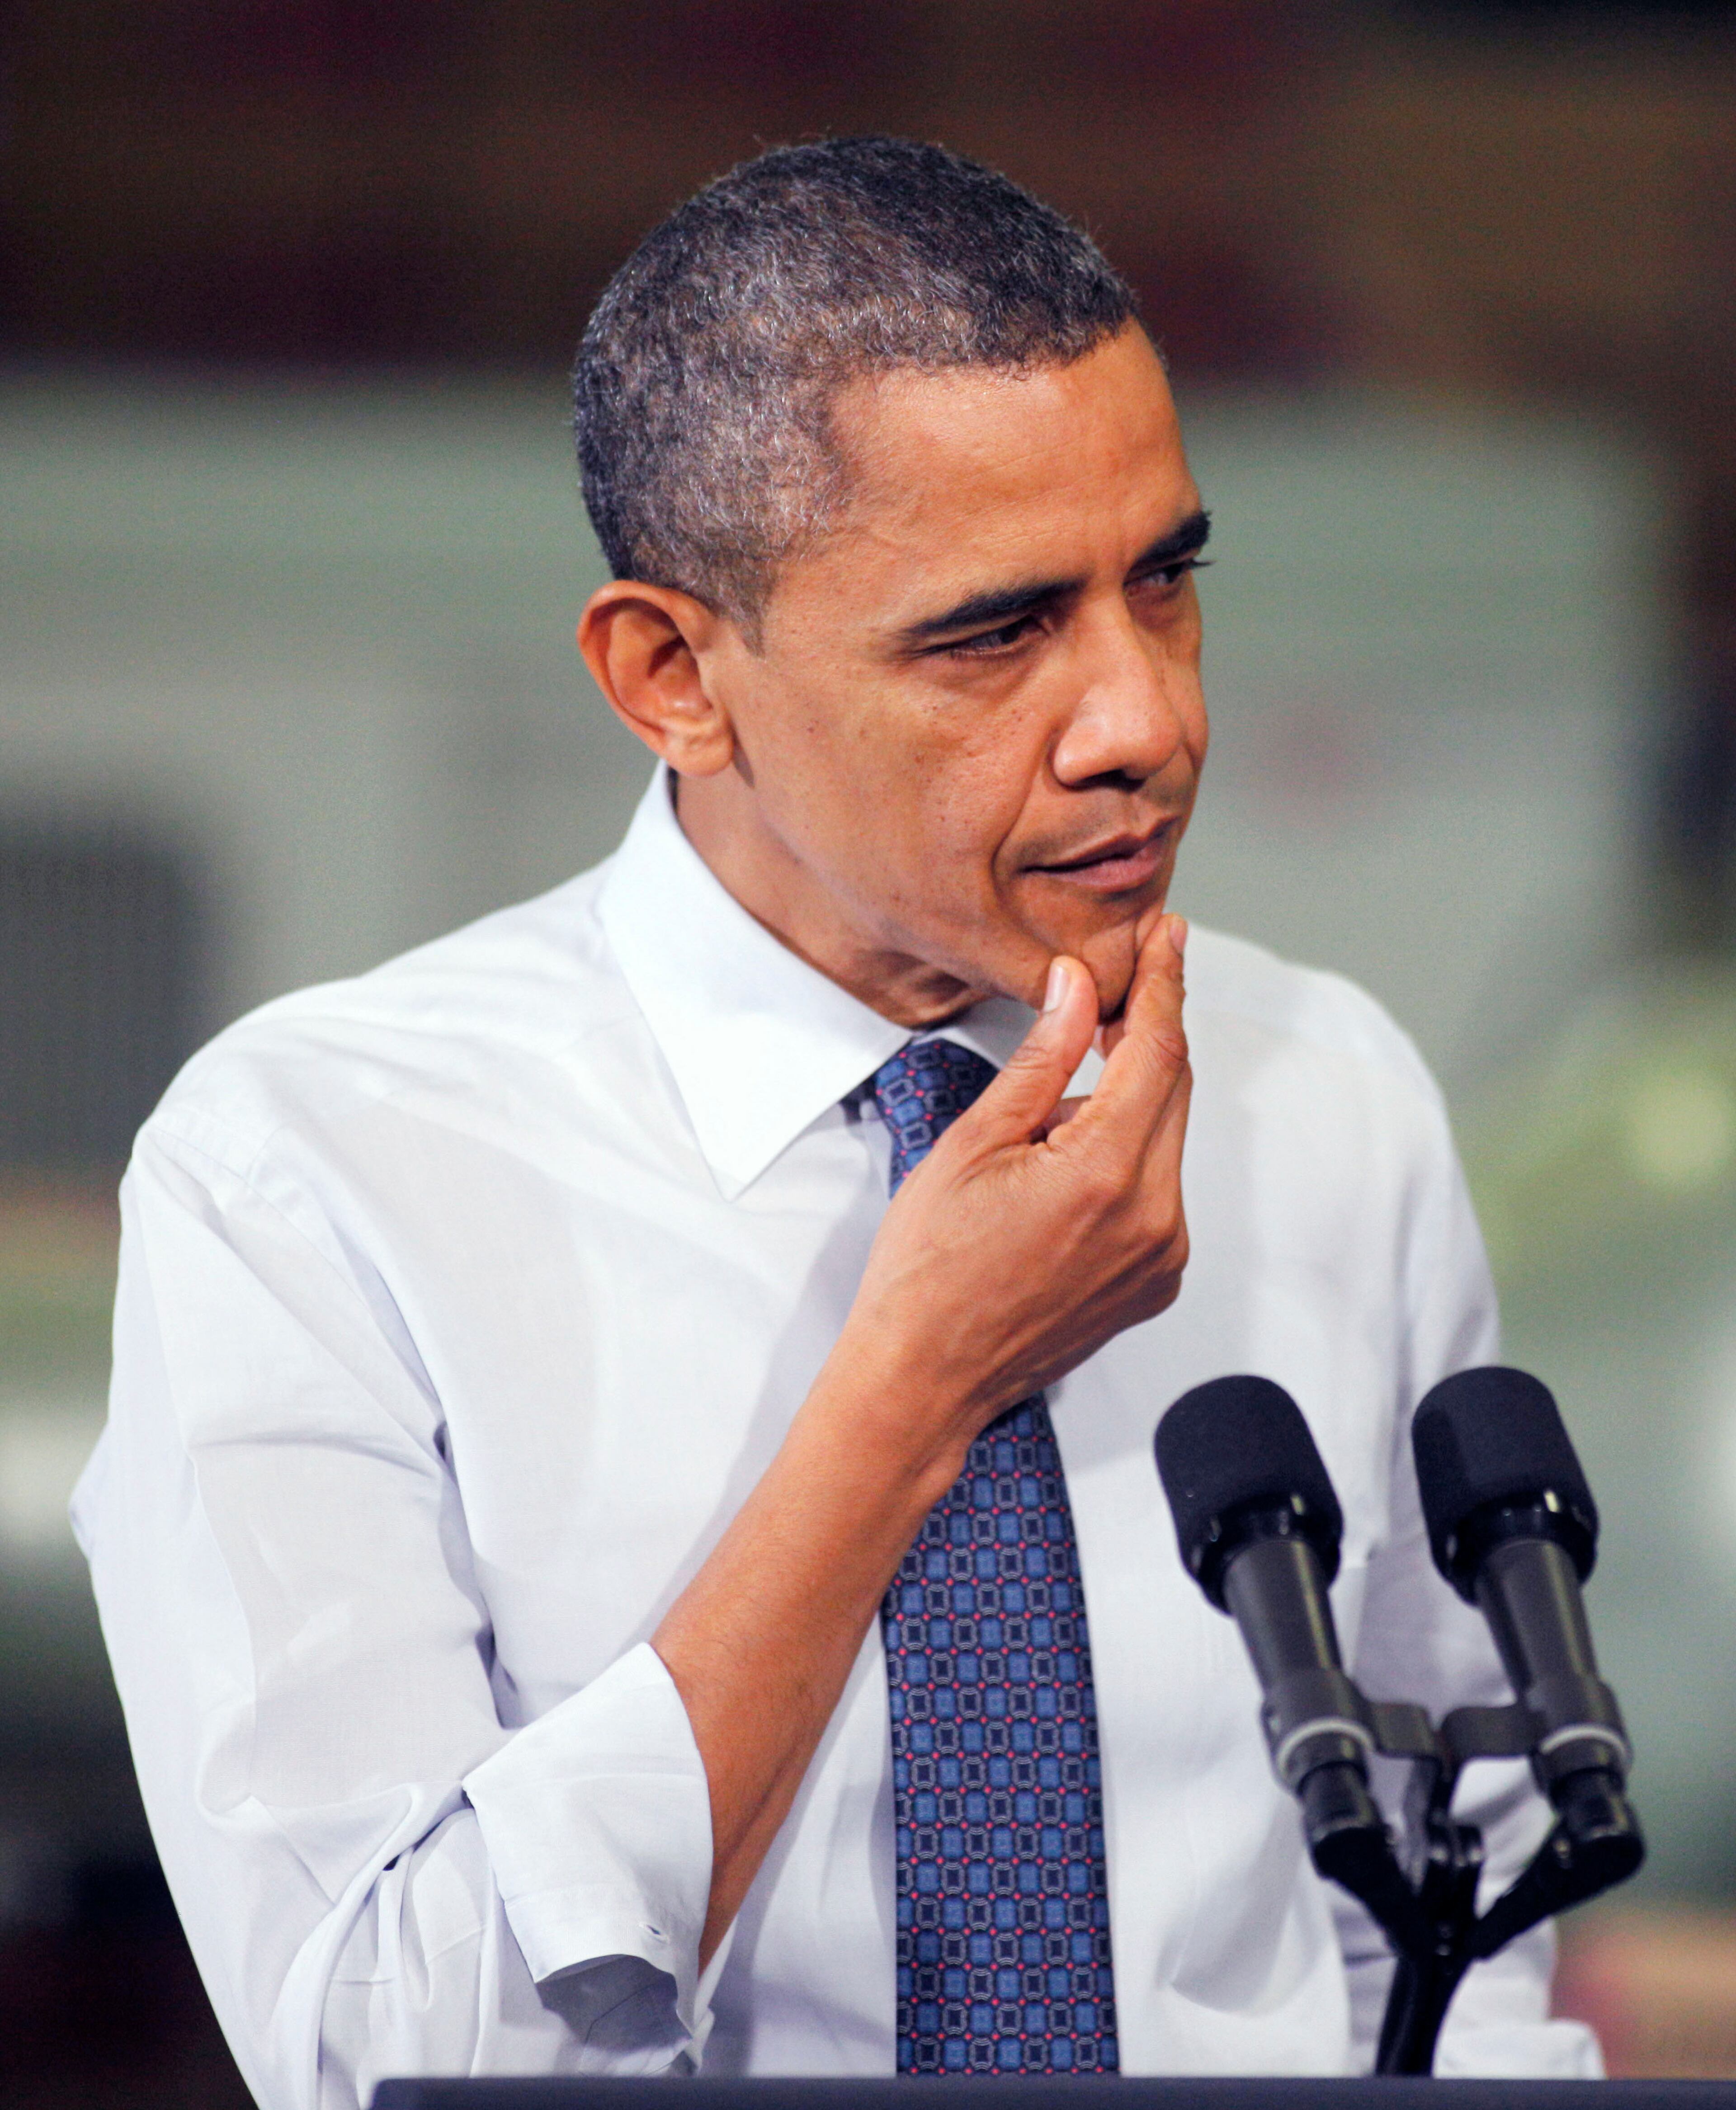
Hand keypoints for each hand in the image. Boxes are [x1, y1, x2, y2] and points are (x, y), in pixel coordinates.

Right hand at [835, 909, 1191, 1476]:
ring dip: (1124, 1105)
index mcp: (1106, 1173)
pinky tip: (1059, 1174)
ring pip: (1164, 1141)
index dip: (1164, 983)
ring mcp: (1161, 1256)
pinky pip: (1157, 1191)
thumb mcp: (974, 1143)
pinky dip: (1124, 1160)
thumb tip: (1078, 986)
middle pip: (1173, 1090)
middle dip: (1148, 1032)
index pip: (1157, 1050)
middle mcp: (1153, 1217)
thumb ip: (1041, 1059)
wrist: (924, 1378)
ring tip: (1040, 1130)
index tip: (1170, 936)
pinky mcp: (1157, 1281)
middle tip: (1118, 983)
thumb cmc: (928, 1269)